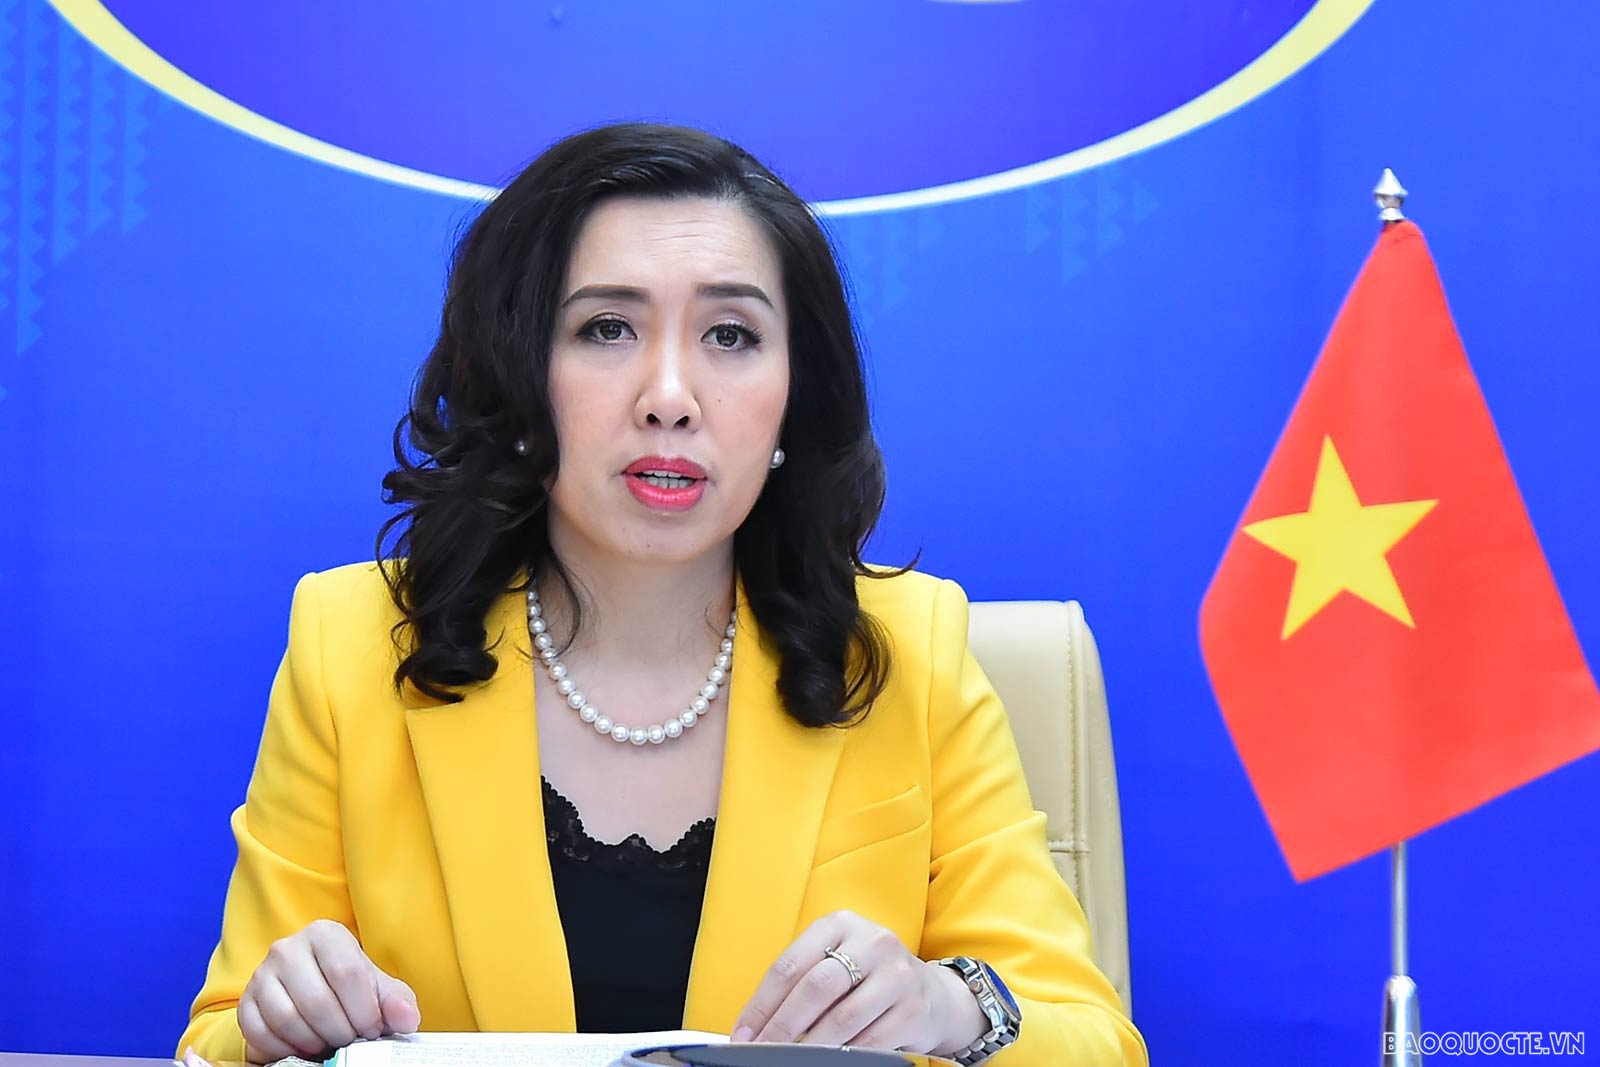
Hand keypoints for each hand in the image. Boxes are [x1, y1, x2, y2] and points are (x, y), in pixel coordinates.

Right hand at [238, 919, 420, 1062]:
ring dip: (314, 1041)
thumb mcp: (378, 988)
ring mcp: (262, 974)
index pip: (347, 973)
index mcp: (325, 934)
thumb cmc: (349, 987)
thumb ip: (396, 1001)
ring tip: (329, 1042)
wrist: (311, 989)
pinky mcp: (245, 1002)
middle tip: (351, 1040)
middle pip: (317, 1000)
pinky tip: (303, 1046)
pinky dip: (285, 1049)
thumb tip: (407, 1019)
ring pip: (288, 1019)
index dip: (364, 1010)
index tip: (373, 1029)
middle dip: (341, 1031)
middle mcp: (288, 948)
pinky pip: (260, 1033)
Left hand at [731, 910, 986, 1055]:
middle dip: (782, 1026)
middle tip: (762, 1052)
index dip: (761, 1004)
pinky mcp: (913, 1009)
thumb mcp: (837, 963)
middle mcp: (871, 942)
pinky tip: (827, 1061)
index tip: (742, 1034)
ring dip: (810, 1046)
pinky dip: (842, 1055)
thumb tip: (755, 1026)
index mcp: (840, 925)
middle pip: (815, 987)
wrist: (931, 994)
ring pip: (842, 1017)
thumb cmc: (868, 979)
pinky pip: (869, 1041)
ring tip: (789, 1060)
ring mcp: (896, 974)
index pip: (790, 965)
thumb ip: (802, 983)